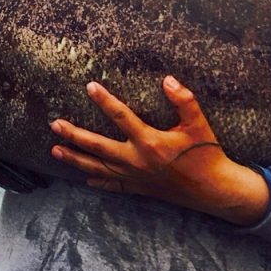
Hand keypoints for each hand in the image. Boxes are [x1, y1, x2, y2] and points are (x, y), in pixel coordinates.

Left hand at [50, 75, 270, 225]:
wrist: (214, 190)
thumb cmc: (207, 154)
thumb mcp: (198, 124)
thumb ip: (184, 100)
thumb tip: (167, 79)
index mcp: (150, 142)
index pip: (121, 116)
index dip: (104, 100)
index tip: (90, 87)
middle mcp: (137, 161)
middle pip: (98, 147)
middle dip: (74, 135)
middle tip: (55, 125)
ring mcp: (136, 178)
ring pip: (98, 168)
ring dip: (75, 159)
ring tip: (55, 151)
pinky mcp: (140, 189)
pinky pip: (112, 186)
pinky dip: (97, 181)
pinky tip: (85, 179)